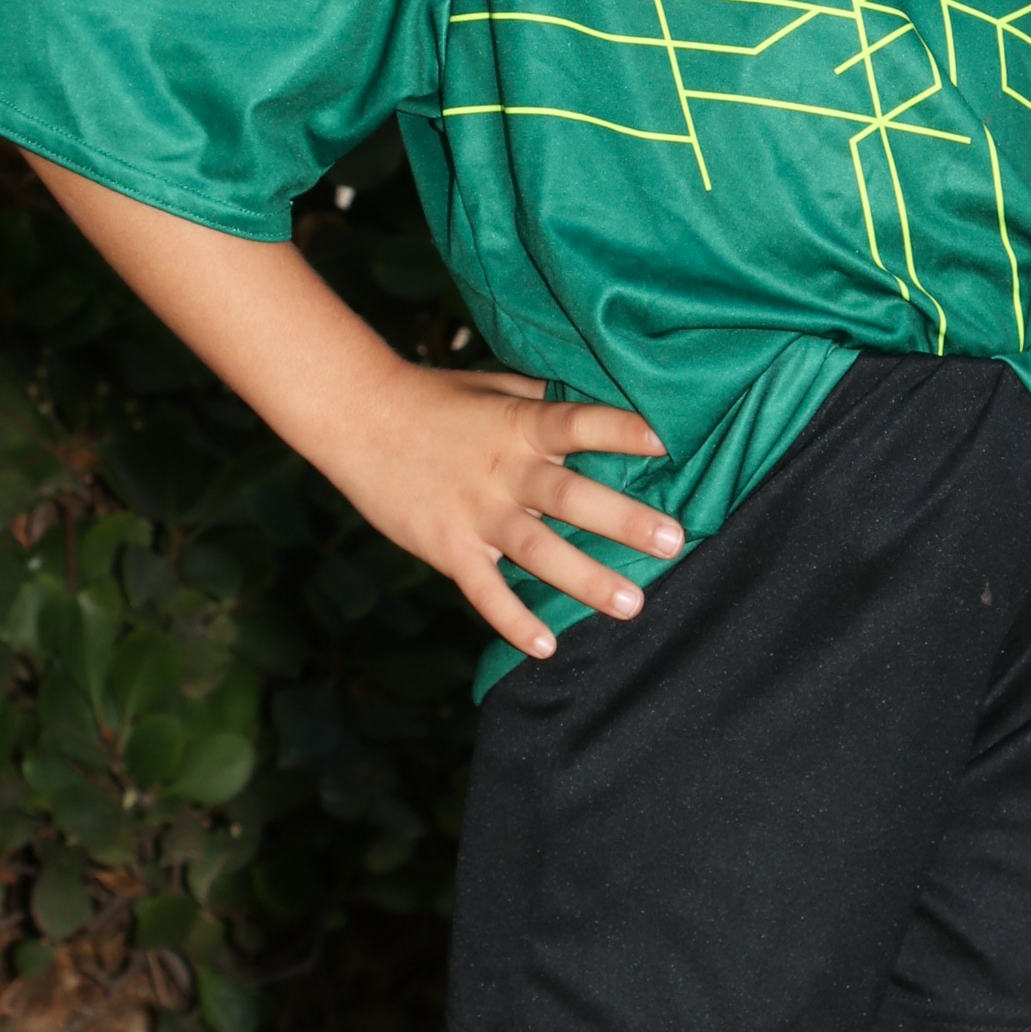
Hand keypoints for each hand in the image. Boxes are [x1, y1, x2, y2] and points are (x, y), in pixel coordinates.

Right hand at [17, 156, 682, 664]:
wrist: (357, 418)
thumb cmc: (435, 397)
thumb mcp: (495, 384)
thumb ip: (543, 399)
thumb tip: (597, 402)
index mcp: (518, 424)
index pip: (578, 423)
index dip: (620, 429)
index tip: (666, 438)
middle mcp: (504, 471)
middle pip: (572, 497)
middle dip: (624, 520)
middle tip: (673, 539)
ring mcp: (475, 514)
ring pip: (539, 552)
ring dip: (587, 579)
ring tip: (633, 603)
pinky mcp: (447, 548)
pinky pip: (486, 592)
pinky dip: (513, 621)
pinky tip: (546, 647)